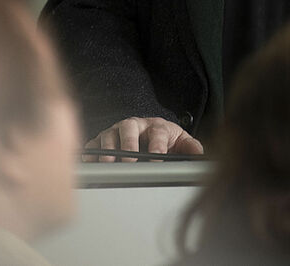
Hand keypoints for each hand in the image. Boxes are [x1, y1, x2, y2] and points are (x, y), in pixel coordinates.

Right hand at [84, 117, 203, 161]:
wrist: (151, 132)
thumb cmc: (166, 139)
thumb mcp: (182, 141)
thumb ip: (191, 147)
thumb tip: (200, 154)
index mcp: (155, 125)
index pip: (157, 132)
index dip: (157, 146)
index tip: (157, 159)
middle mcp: (134, 125)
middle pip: (128, 128)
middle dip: (128, 144)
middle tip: (129, 160)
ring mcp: (116, 131)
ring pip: (108, 135)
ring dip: (107, 150)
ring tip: (108, 164)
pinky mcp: (102, 139)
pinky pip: (93, 144)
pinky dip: (90, 152)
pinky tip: (89, 162)